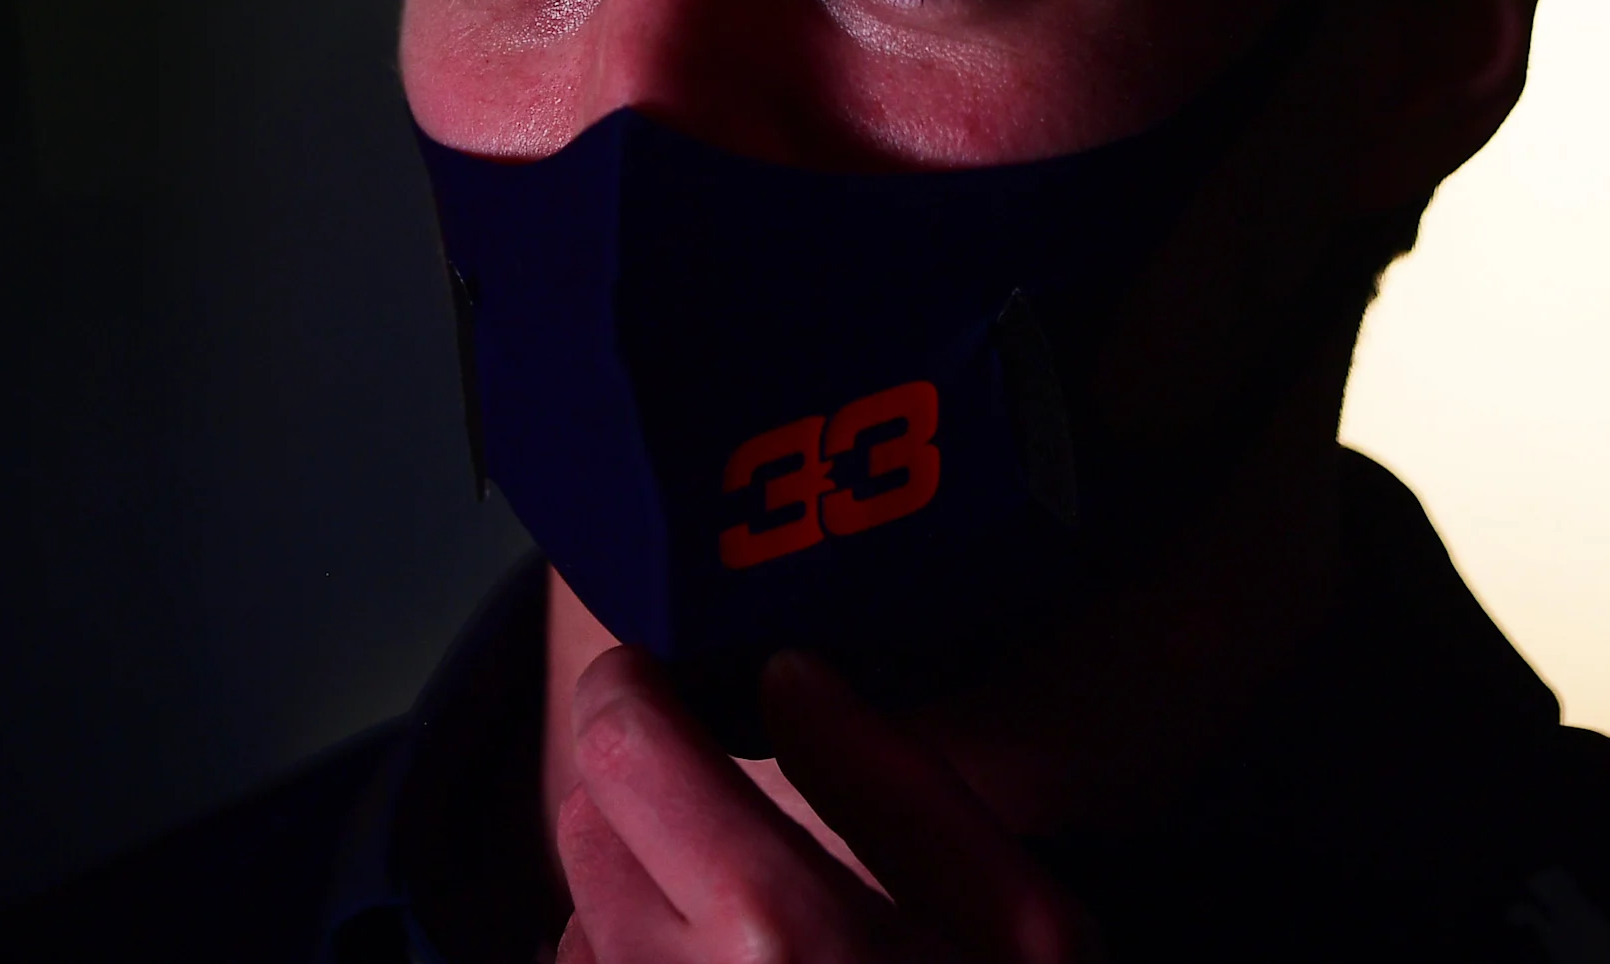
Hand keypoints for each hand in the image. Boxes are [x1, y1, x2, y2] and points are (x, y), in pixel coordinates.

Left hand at [553, 645, 1098, 963]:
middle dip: (644, 800)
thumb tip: (795, 678)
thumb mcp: (1030, 932)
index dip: (629, 689)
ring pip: (579, 930)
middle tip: (733, 816)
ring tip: (752, 946)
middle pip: (582, 832)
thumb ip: (901, 787)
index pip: (618, 749)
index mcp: (779, 931)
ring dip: (637, 909)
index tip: (654, 672)